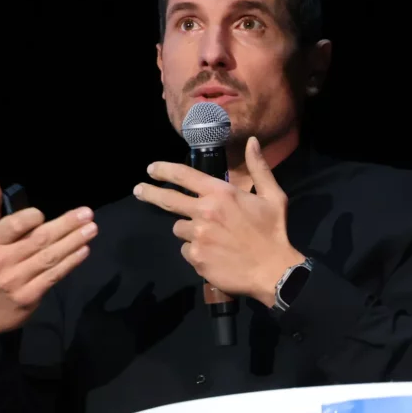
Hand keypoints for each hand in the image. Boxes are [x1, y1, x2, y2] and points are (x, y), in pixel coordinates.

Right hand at [0, 179, 95, 333]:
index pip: (12, 226)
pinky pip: (54, 275)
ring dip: (74, 241)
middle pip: (39, 240)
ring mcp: (17, 280)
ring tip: (92, 229)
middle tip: (87, 213)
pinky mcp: (30, 296)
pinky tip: (84, 250)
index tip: (44, 213)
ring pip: (50, 257)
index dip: (30, 218)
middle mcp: (2, 261)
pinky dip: (71, 262)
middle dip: (66, 225)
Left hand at [134, 136, 303, 304]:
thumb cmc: (273, 232)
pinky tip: (213, 254)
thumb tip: (252, 142)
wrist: (273, 271)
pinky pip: (186, 250)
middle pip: (167, 199)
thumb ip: (259, 168)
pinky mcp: (196, 258)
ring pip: (180, 228)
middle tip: (138, 190)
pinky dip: (195, 251)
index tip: (151, 169)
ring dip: (189, 230)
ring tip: (211, 237)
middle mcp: (204, 212)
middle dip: (149, 192)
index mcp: (220, 194)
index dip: (164, 170)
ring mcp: (198, 236)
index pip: (184, 176)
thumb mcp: (273, 196)